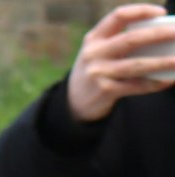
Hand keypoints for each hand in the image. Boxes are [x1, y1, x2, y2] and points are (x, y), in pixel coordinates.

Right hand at [66, 4, 174, 121]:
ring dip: (162, 62)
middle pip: (130, 40)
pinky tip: (169, 80)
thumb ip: (123, 41)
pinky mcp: (105, 91)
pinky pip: (136, 86)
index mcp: (94, 37)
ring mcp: (99, 73)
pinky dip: (155, 83)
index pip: (119, 16)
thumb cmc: (99, 68)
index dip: (141, 11)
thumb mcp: (100, 50)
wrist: (75, 100)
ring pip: (136, 65)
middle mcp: (94, 53)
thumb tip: (164, 36)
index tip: (162, 13)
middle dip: (158, 34)